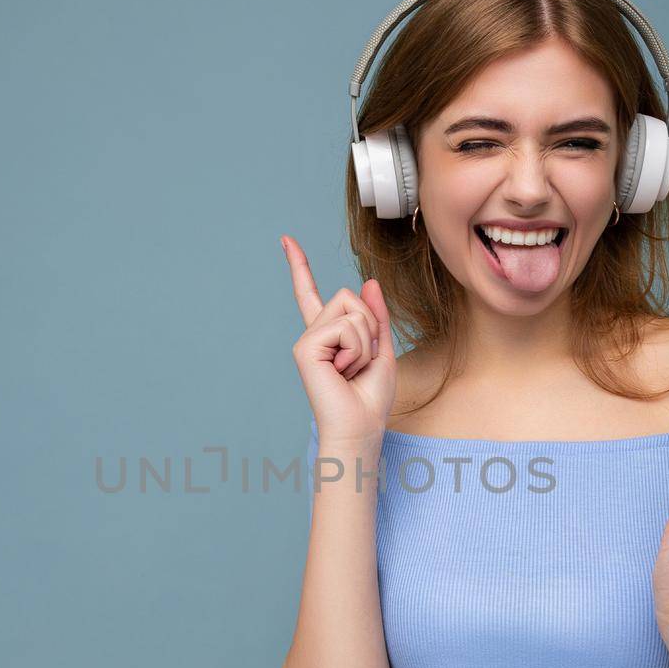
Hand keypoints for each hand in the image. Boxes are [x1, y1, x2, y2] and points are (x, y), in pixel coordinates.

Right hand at [283, 234, 395, 445]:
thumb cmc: (370, 398)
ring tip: (352, 369)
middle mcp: (313, 333)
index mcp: (328, 334)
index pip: (311, 293)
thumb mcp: (382, 349)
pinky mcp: (305, 348)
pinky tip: (343, 371)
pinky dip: (356, 350)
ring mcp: (307, 339)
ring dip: (365, 342)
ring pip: (351, 311)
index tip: (286, 240)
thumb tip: (369, 281)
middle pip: (349, 296)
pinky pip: (346, 327)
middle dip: (369, 327)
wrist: (360, 427)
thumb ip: (376, 315)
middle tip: (361, 362)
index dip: (299, 266)